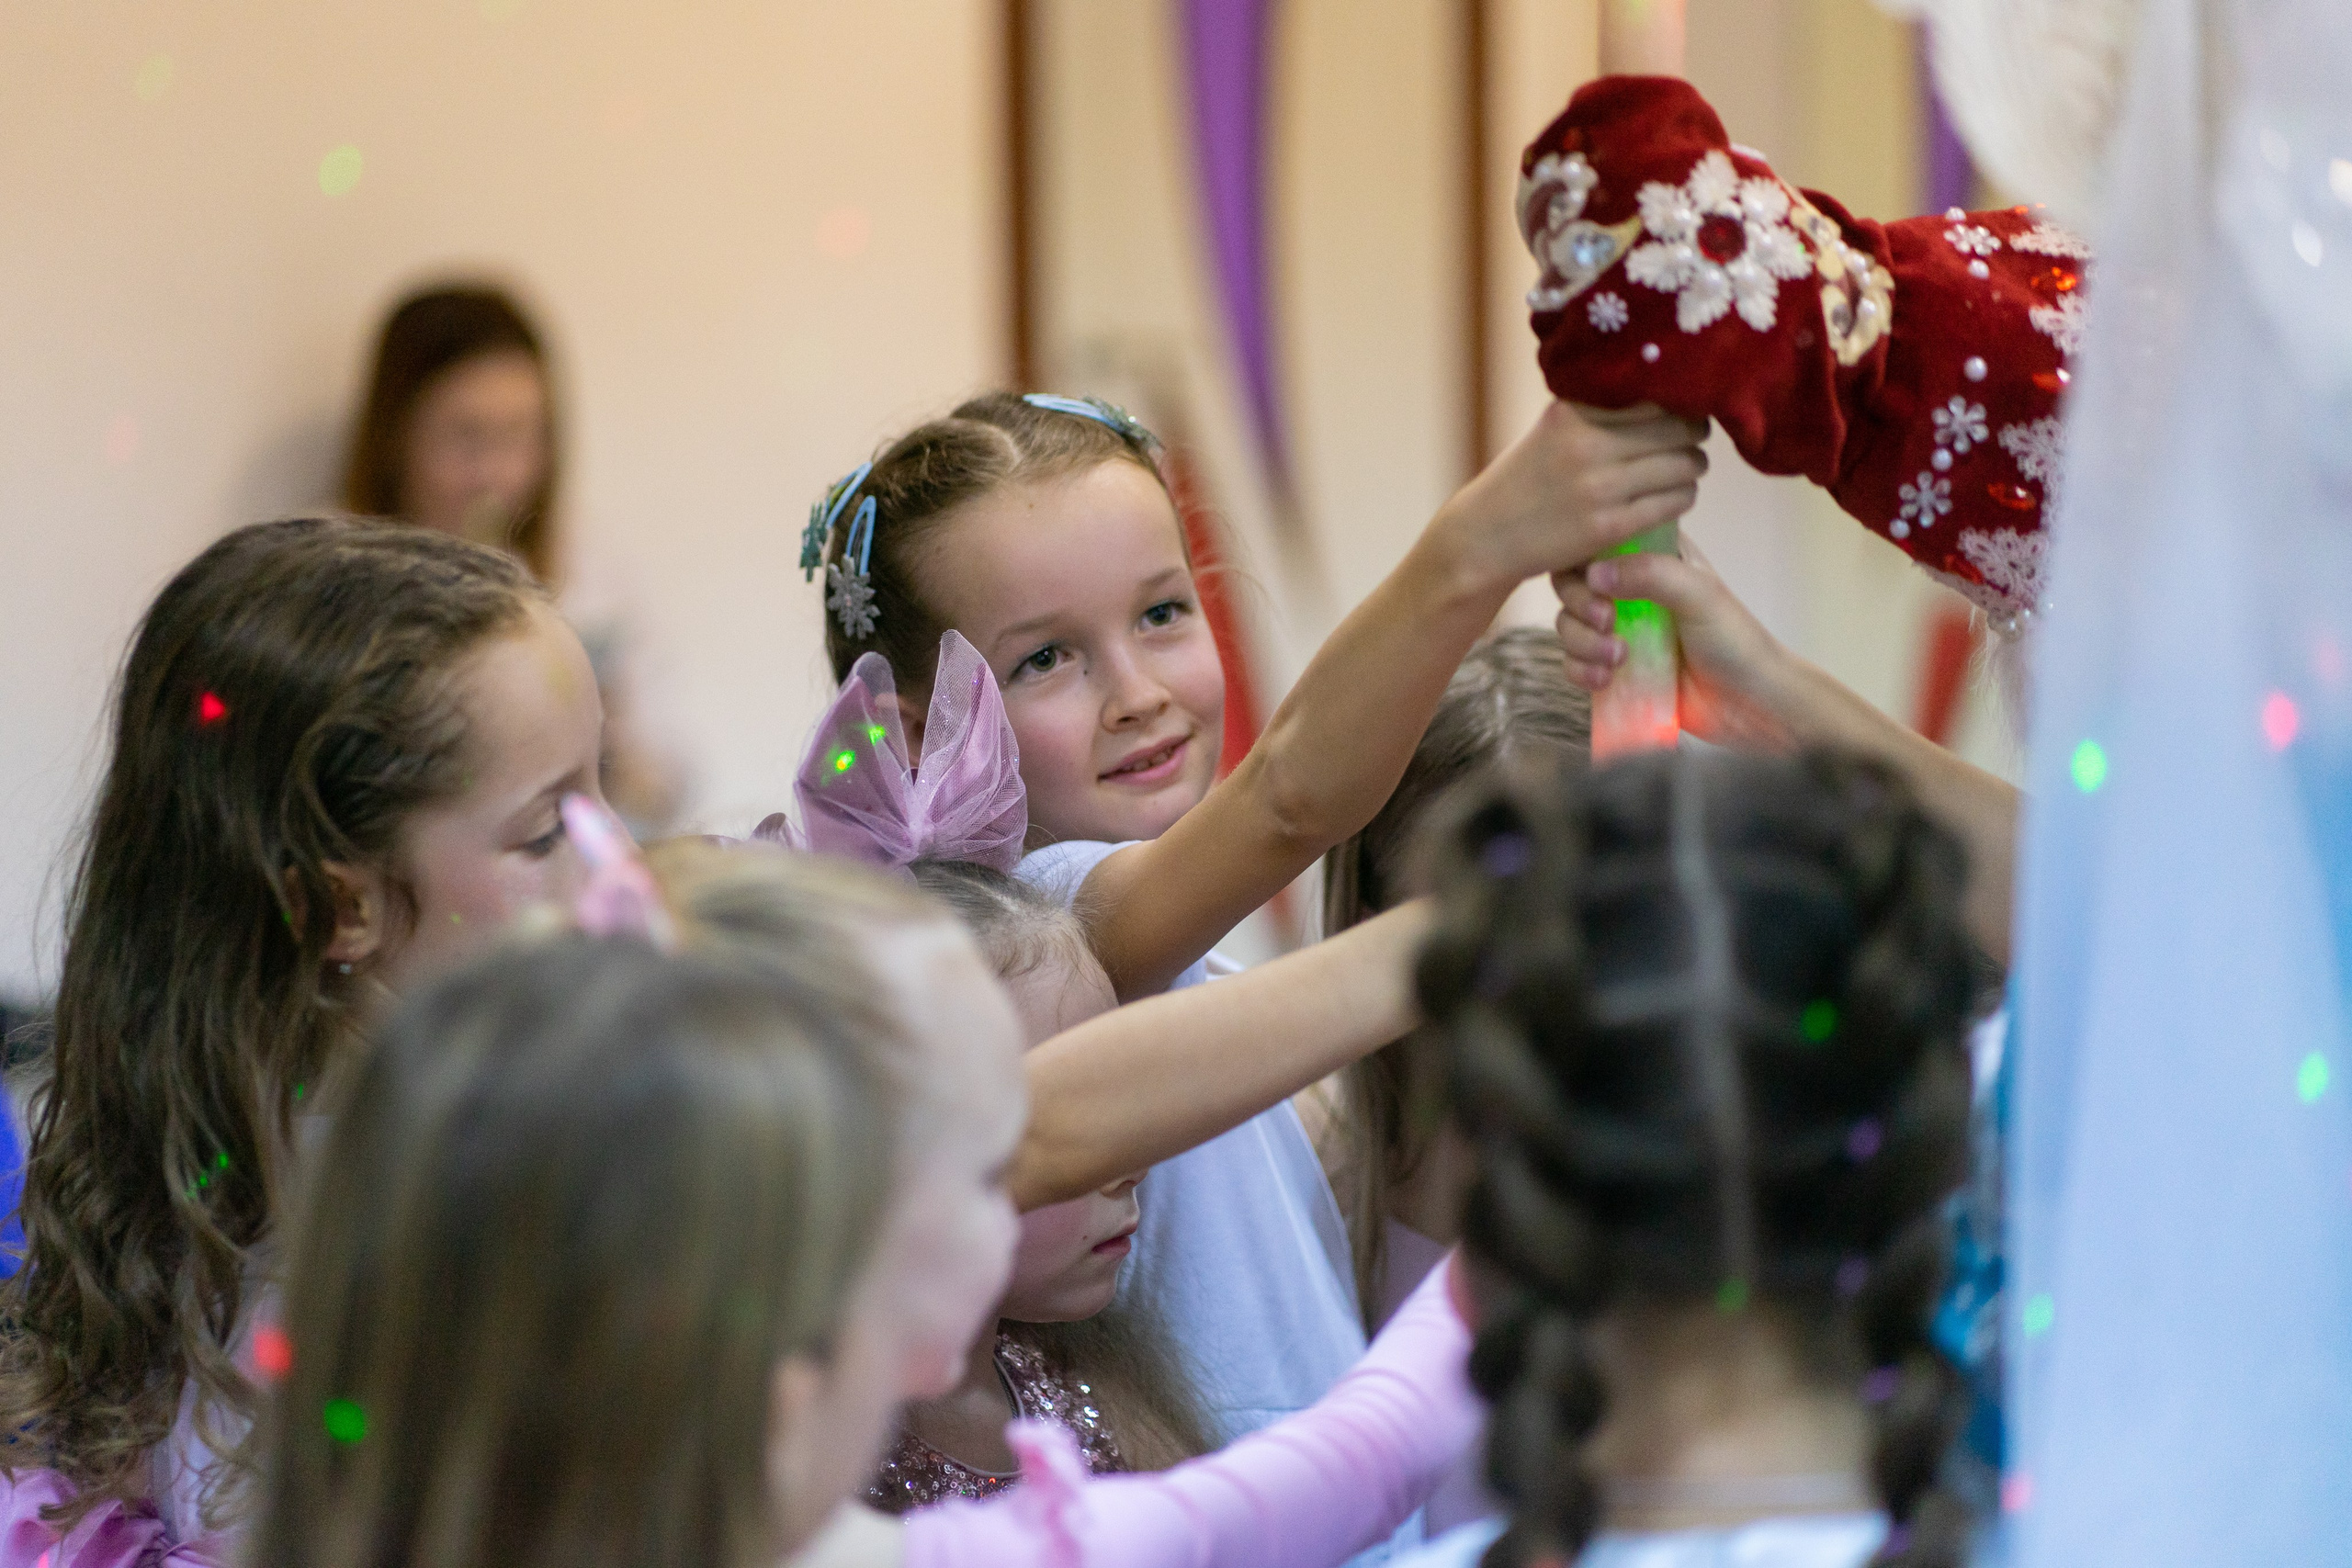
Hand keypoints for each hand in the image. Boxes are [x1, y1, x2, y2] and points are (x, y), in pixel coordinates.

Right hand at [1431, 400, 1707, 592]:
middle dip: (1695, 431)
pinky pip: (1673, 502)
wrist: (1487, 535)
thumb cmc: (1528, 476)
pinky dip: (1684, 495)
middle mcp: (1586, 445)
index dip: (1681, 397)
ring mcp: (1598, 488)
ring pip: (1684, 465)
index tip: (1684, 404)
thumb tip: (1666, 384)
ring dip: (1693, 465)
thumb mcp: (1554, 428)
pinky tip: (1676, 494)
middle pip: (1678, 427)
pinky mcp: (1608, 527)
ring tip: (1687, 466)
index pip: (1654, 393)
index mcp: (1573, 412)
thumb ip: (1599, 405)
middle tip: (1694, 436)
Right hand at [1552, 535, 1808, 752]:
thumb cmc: (1734, 639)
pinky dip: (1579, 670)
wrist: (1748, 704)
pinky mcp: (1611, 667)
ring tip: (1617, 659)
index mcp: (1652, 556)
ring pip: (1568, 624)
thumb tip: (1594, 574)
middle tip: (1607, 621)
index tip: (1595, 578)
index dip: (1584, 555)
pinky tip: (1604, 680)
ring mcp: (1618, 630)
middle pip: (1572, 582)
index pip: (1599, 539)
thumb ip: (1651, 574)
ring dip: (1581, 642)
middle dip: (1579, 604)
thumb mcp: (1699, 594)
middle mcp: (1630, 588)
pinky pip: (1573, 663)